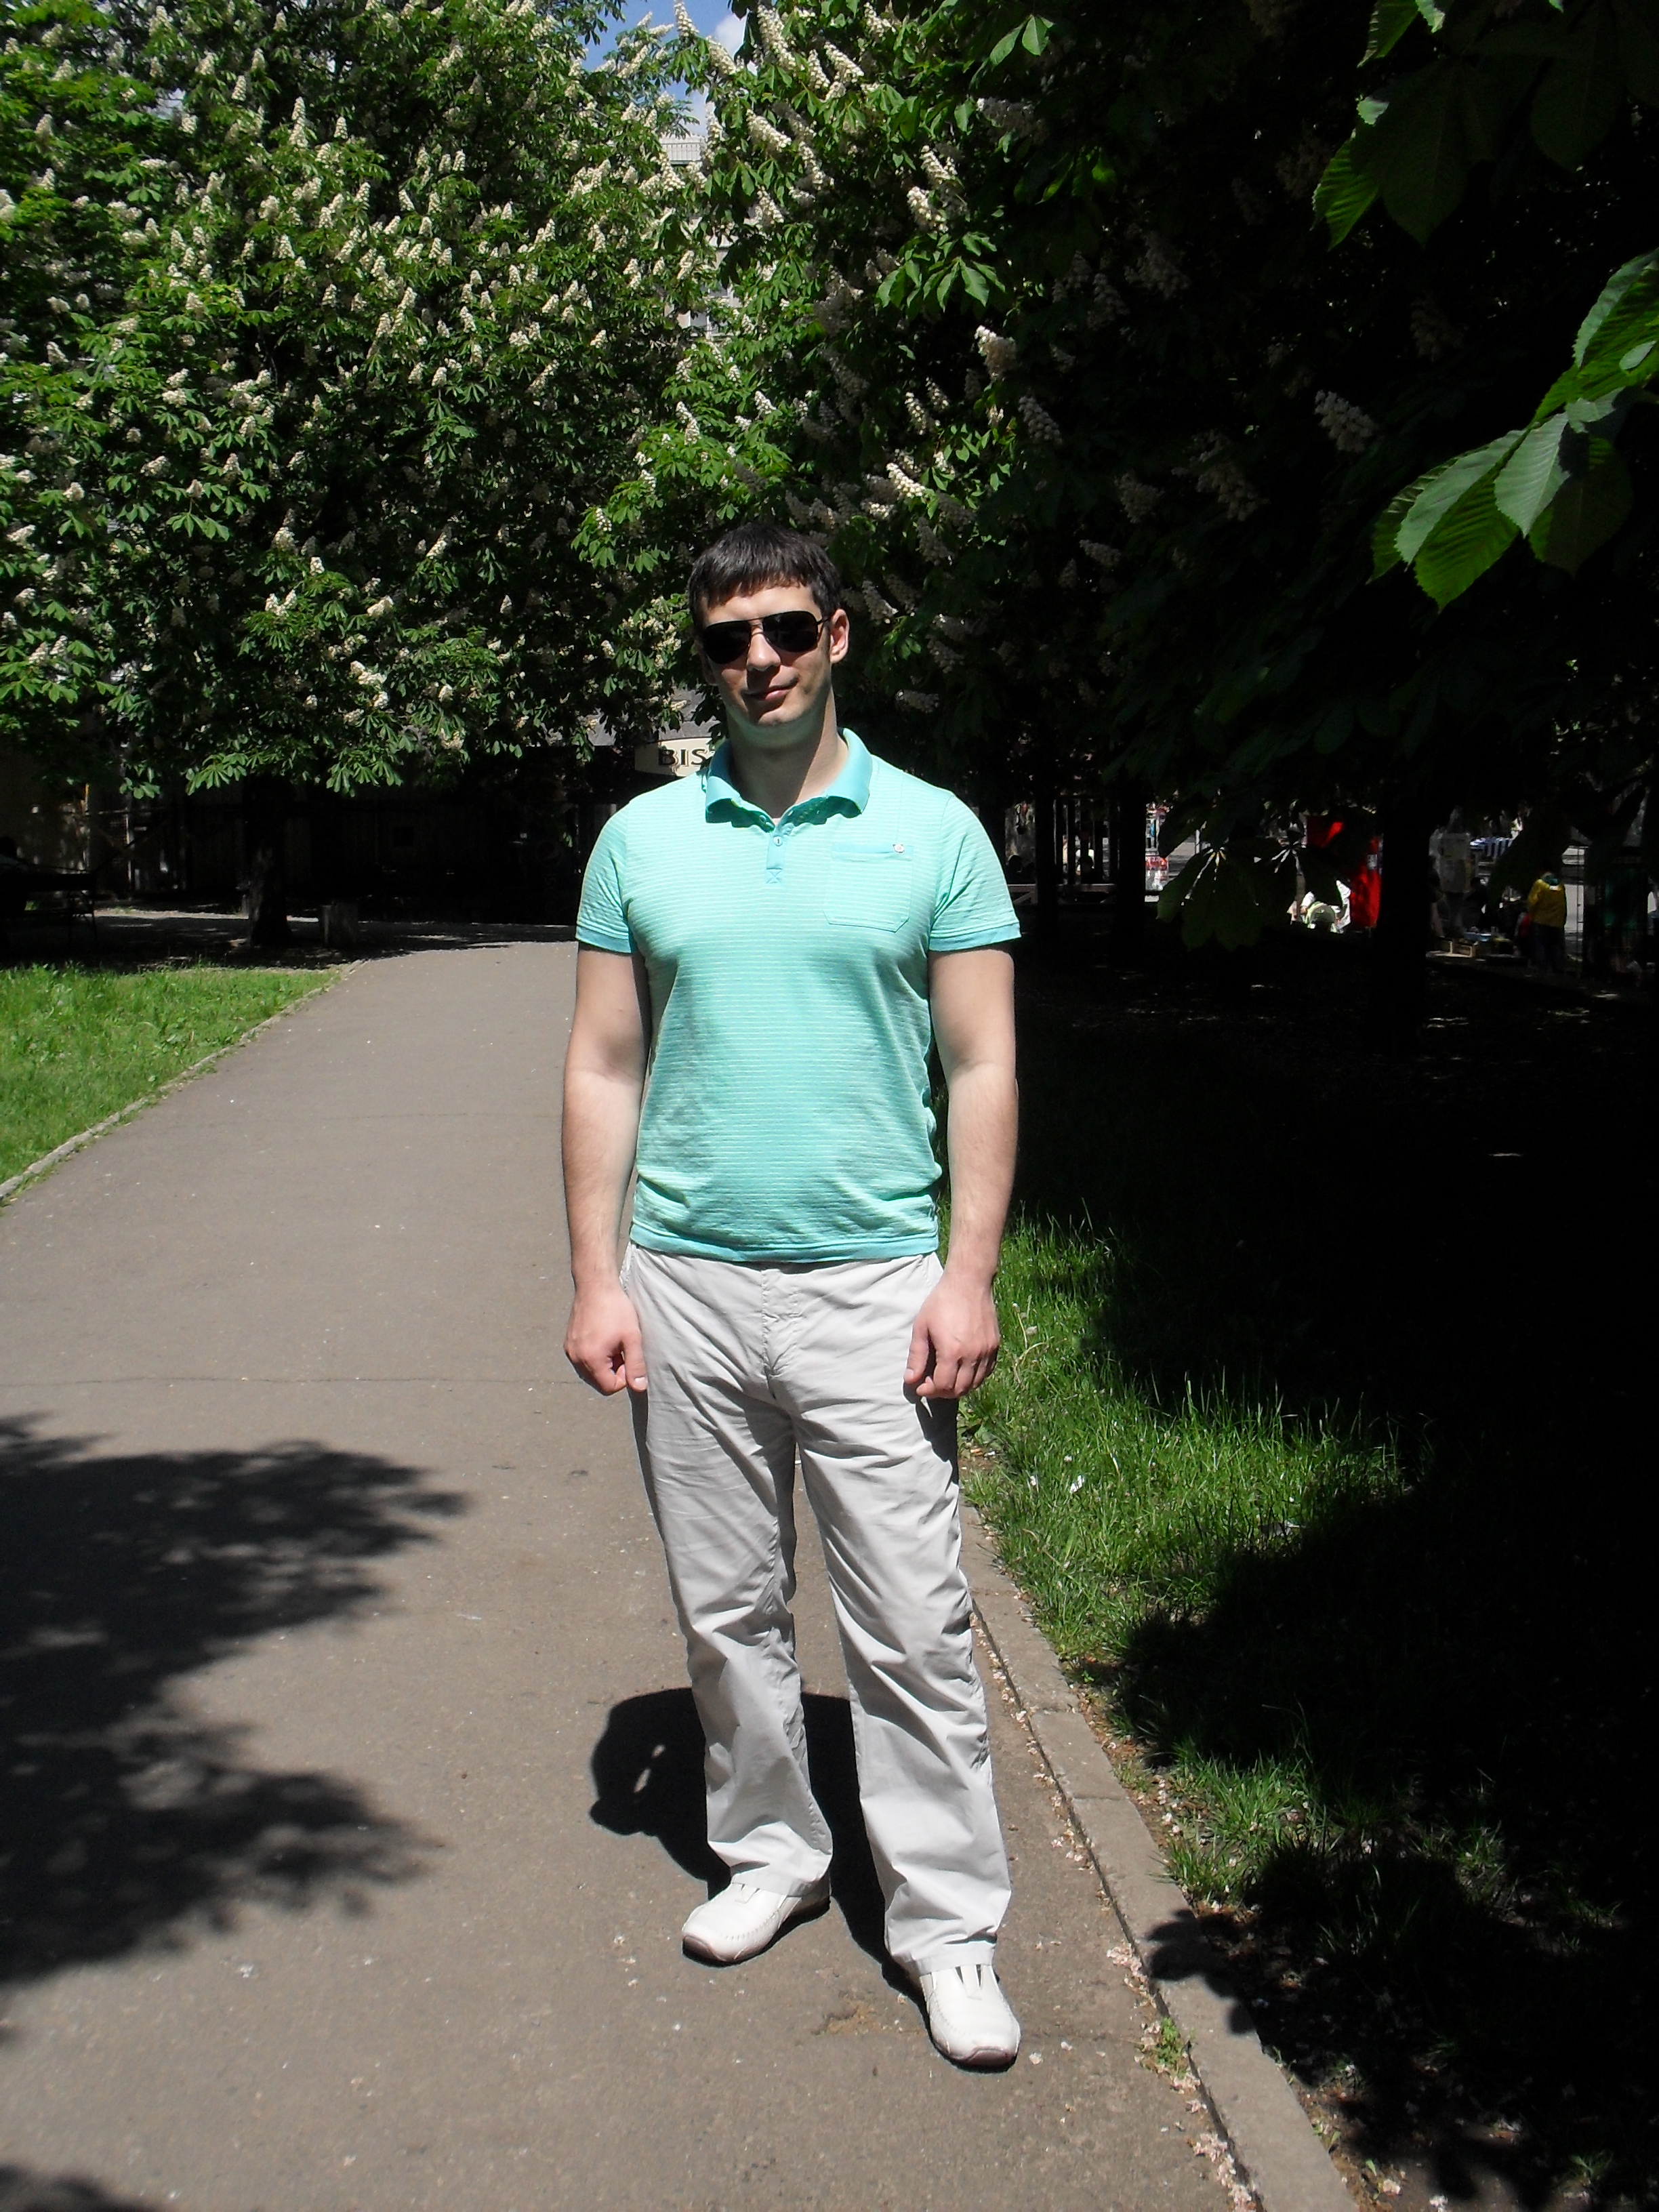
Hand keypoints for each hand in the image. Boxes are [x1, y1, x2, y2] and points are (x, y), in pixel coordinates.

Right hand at [564, 1279, 646, 1395]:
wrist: (595, 1285)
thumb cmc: (615, 1309)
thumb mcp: (632, 1337)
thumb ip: (636, 1365)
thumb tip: (639, 1387)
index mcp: (590, 1359)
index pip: (609, 1387)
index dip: (624, 1376)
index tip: (628, 1356)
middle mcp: (575, 1358)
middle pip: (599, 1381)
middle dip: (613, 1370)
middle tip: (621, 1348)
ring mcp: (569, 1350)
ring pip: (590, 1371)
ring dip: (604, 1363)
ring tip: (612, 1341)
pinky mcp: (568, 1343)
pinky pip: (583, 1360)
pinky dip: (594, 1355)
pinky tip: (603, 1337)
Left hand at [904, 1272, 999, 1399]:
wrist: (969, 1283)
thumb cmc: (941, 1302)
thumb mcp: (922, 1327)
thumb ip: (917, 1356)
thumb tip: (911, 1380)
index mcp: (952, 1352)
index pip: (943, 1386)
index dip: (929, 1391)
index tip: (920, 1386)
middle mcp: (972, 1355)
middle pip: (959, 1390)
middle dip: (943, 1392)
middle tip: (932, 1384)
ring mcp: (986, 1351)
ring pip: (975, 1384)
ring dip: (959, 1387)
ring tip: (947, 1379)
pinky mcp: (995, 1346)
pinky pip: (986, 1372)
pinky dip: (975, 1378)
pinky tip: (963, 1370)